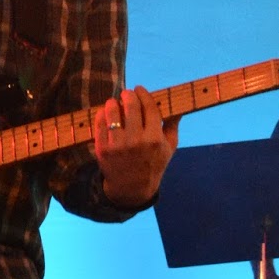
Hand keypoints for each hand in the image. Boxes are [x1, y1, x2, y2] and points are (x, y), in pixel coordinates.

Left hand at [94, 85, 178, 207]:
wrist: (132, 188)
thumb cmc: (153, 164)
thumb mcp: (169, 148)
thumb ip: (173, 126)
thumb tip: (178, 106)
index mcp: (154, 139)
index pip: (149, 107)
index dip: (143, 94)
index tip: (139, 89)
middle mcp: (136, 141)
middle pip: (131, 105)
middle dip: (128, 95)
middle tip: (126, 94)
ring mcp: (118, 145)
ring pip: (112, 111)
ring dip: (113, 103)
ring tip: (114, 103)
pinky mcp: (103, 149)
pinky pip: (99, 123)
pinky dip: (102, 114)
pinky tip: (106, 113)